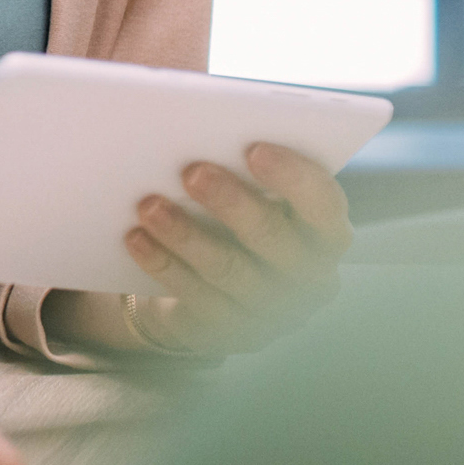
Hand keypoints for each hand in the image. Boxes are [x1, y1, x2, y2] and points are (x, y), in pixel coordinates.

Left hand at [117, 142, 352, 356]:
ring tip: (148, 203)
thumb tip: (200, 130)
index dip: (294, 177)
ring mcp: (275, 313)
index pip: (325, 205)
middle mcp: (312, 279)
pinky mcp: (233, 334)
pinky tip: (136, 238)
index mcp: (327, 234)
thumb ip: (246, 171)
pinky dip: (165, 265)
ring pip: (230, 271)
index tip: (254, 147)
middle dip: (232, 203)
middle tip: (191, 170)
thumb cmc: (237, 223)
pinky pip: (198, 299)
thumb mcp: (253, 197)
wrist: (216, 292)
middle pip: (275, 241)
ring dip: (187, 234)